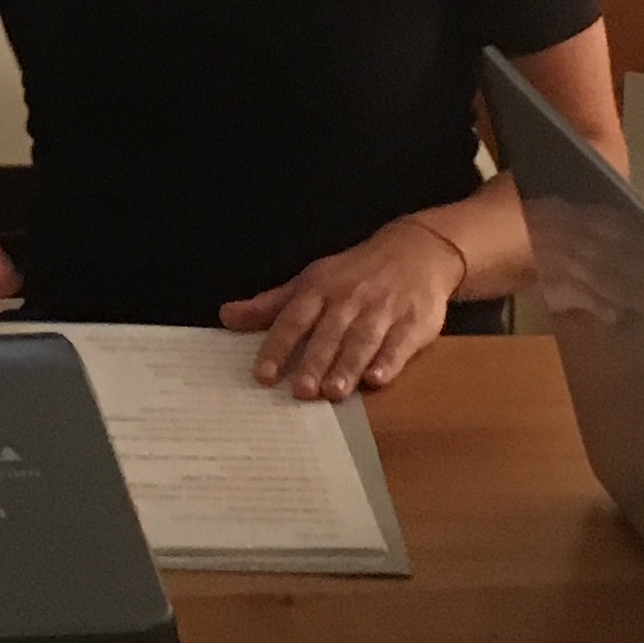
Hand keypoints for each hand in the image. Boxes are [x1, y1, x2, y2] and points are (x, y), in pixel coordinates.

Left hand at [220, 218, 463, 398]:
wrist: (417, 250)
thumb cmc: (353, 274)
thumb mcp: (310, 282)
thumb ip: (271, 306)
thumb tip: (227, 317)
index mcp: (320, 290)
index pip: (294, 320)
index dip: (278, 346)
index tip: (263, 375)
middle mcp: (349, 300)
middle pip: (329, 333)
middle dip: (315, 361)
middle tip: (302, 391)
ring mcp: (383, 310)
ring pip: (363, 340)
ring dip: (348, 366)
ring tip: (335, 392)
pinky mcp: (414, 322)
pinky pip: (400, 344)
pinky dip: (389, 362)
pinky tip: (377, 380)